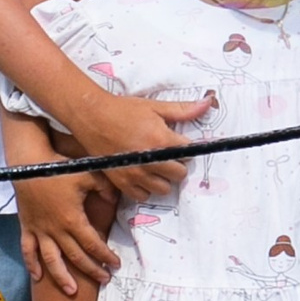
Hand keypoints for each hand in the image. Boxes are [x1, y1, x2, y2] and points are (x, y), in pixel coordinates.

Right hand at [17, 167, 121, 295]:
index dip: (105, 256)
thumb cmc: (58, 167)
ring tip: (71, 290)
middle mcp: (56, 230)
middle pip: (76, 257)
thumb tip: (116, 199)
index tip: (115, 264)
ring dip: (61, 277)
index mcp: (72, 219)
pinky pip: (28, 250)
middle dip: (91, 270)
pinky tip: (37, 276)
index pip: (93, 244)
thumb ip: (105, 188)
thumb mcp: (88, 174)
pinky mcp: (26, 226)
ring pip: (51, 260)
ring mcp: (39, 230)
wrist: (28, 162)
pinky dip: (31, 264)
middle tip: (104, 279)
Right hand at [66, 88, 207, 202]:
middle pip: (179, 175)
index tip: (177, 144)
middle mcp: (151, 161)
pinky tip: (142, 174)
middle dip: (176, 165)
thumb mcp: (154, 106)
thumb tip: (207, 104)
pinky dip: (145, 188)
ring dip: (162, 179)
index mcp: (161, 140)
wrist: (92, 116)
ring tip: (154, 165)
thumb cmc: (123, 110)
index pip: (189, 154)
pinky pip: (142, 196)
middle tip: (166, 154)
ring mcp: (135, 174)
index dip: (185, 149)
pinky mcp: (121, 182)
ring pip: (163, 189)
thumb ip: (183, 109)